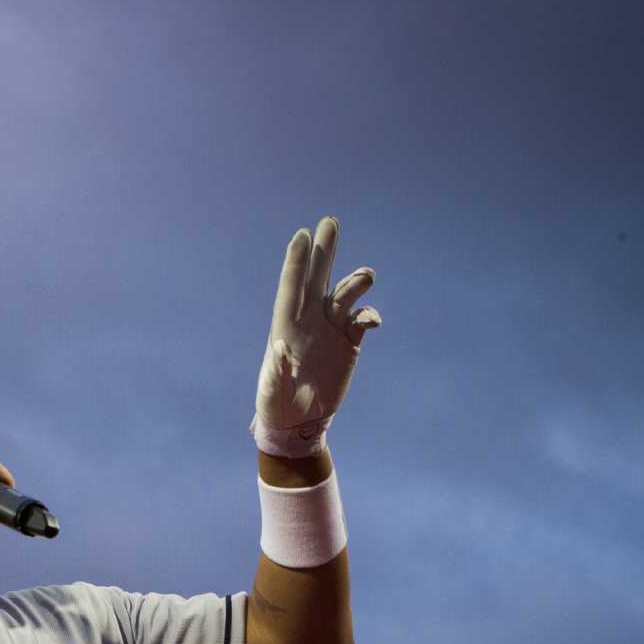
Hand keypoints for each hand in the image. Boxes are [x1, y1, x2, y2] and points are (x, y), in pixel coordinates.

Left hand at [252, 216, 380, 455]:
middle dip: (324, 251)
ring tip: (366, 276)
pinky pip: (362, 319)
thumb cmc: (277, 408)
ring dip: (355, 282)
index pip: (291, 288)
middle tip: (330, 221)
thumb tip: (278, 348)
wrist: (299, 422)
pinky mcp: (348, 342)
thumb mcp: (272, 394)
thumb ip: (275, 373)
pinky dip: (369, 314)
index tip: (302, 235)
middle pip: (317, 278)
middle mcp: (308, 321)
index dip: (296, 263)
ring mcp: (329, 329)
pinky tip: (372, 321)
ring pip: (344, 294)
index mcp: (285, 327)